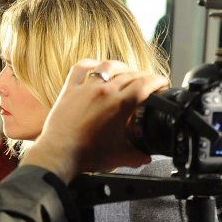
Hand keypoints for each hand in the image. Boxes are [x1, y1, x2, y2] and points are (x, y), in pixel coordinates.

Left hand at [22, 59, 168, 181]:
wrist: (59, 155)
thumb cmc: (86, 155)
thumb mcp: (120, 156)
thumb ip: (138, 155)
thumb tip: (146, 156)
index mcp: (120, 104)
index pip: (146, 83)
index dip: (158, 81)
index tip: (162, 83)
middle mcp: (104, 91)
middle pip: (131, 74)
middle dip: (144, 77)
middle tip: (148, 84)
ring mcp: (86, 88)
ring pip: (109, 66)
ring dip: (122, 67)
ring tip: (128, 72)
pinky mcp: (70, 89)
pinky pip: (81, 68)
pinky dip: (92, 64)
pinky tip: (97, 66)